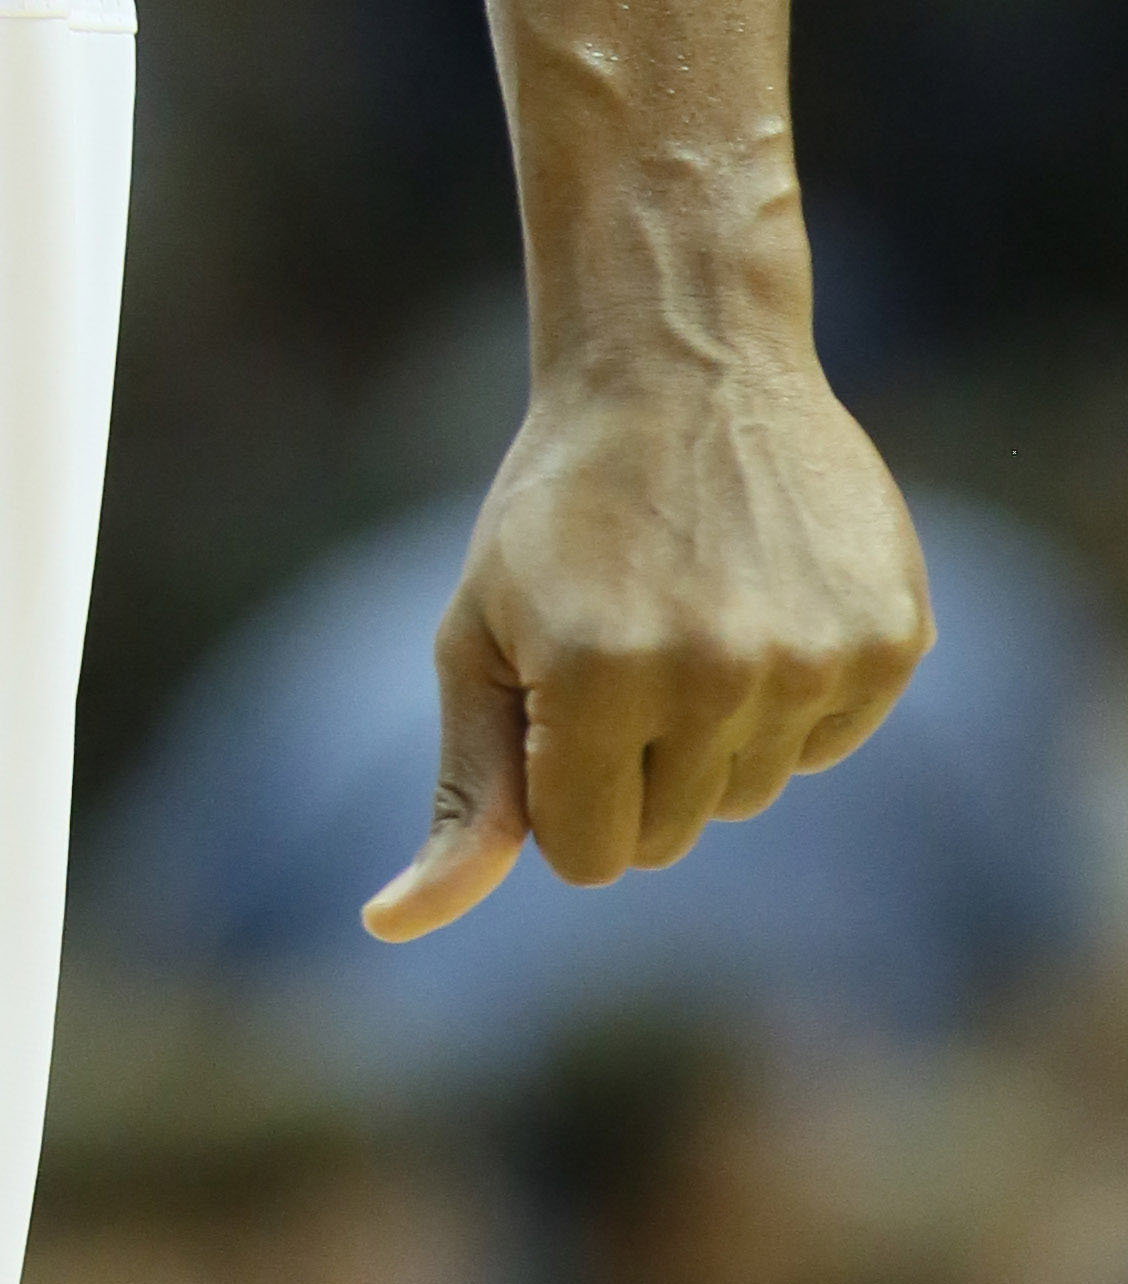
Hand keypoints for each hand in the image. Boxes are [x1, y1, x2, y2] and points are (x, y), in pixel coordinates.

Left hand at [362, 347, 930, 939]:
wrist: (680, 356)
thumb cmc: (559, 507)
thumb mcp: (481, 634)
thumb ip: (465, 790)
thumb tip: (393, 926)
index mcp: (597, 678)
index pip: (589, 857)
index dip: (565, 790)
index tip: (559, 698)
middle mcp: (714, 676)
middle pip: (674, 833)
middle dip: (636, 764)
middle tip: (626, 637)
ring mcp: (811, 658)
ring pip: (752, 792)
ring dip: (715, 730)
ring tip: (693, 605)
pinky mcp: (890, 638)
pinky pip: (828, 742)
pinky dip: (793, 694)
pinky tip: (763, 592)